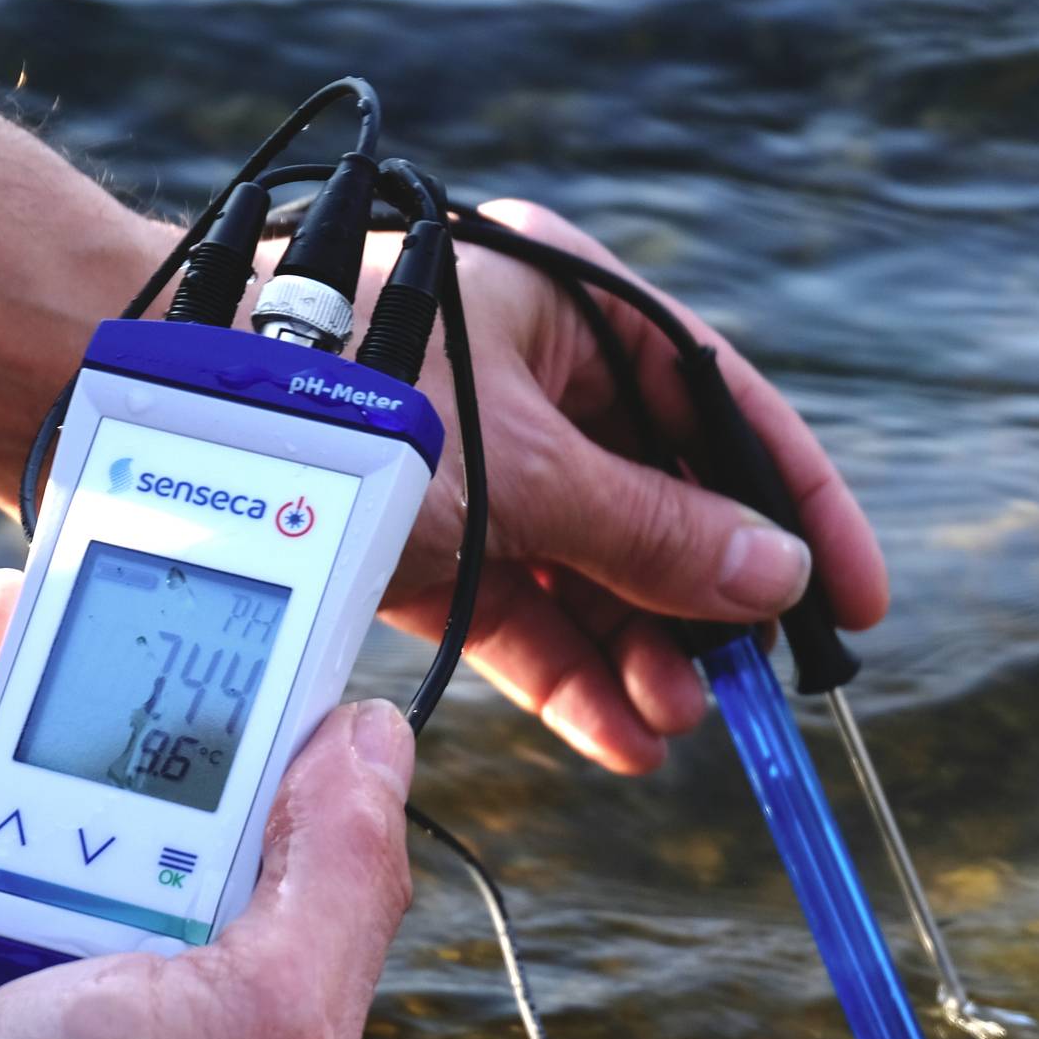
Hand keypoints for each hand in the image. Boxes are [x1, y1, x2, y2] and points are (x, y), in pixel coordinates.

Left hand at [363, 198, 890, 775]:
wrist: (184, 423)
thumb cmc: (351, 399)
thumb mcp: (527, 473)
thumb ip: (654, 535)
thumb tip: (776, 581)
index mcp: (572, 306)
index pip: (723, 406)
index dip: (796, 507)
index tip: (853, 604)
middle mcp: (532, 374)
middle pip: (658, 499)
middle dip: (703, 605)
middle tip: (745, 691)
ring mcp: (477, 459)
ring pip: (589, 565)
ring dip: (637, 649)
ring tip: (673, 723)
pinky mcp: (423, 534)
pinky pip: (518, 604)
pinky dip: (565, 666)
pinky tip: (616, 732)